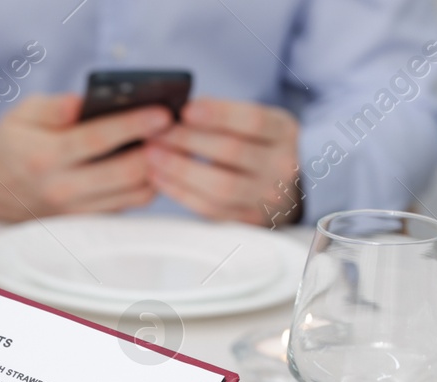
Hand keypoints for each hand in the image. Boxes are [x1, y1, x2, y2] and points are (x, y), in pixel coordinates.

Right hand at [0, 94, 171, 219]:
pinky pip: (125, 207)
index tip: (162, 113)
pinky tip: (149, 166)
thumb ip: (60, 106)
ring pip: (134, 196)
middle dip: (157, 149)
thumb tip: (93, 102)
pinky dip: (143, 187)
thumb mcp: (24, 112)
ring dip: (156, 171)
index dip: (135, 125)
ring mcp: (73, 211)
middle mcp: (61, 189)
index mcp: (45, 156)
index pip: (99, 140)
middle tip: (173, 130)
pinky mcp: (82, 224)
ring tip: (164, 147)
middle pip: (126, 174)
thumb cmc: (9, 143)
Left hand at [145, 98, 301, 226]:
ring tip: (152, 154)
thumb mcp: (248, 120)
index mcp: (284, 130)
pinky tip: (158, 177)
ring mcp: (267, 196)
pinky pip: (209, 208)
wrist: (275, 183)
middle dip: (188, 141)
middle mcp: (282, 164)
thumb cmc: (252, 143)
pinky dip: (179, 191)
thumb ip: (219, 114)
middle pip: (232, 152)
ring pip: (220, 186)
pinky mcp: (246, 218)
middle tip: (157, 133)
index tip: (185, 110)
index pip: (253, 120)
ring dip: (179, 169)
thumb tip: (174, 107)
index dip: (217, 114)